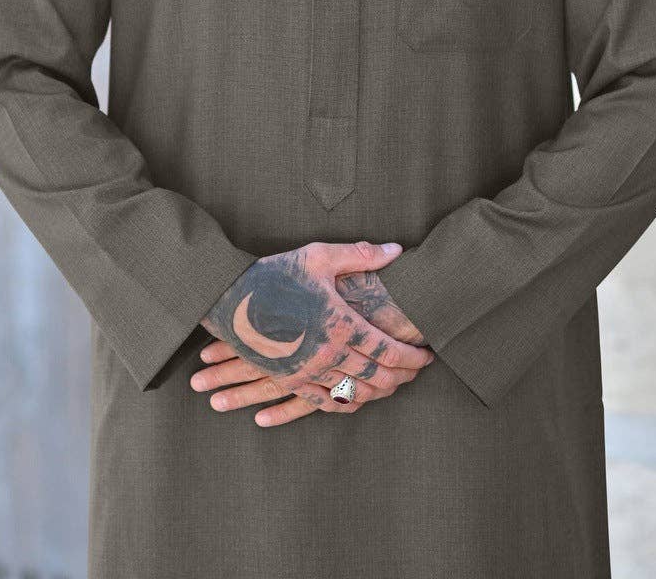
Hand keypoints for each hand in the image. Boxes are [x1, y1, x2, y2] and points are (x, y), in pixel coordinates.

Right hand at [192, 240, 433, 427]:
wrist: (228, 297)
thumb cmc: (275, 273)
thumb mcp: (319, 256)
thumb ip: (361, 255)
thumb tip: (396, 251)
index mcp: (340, 323)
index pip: (388, 349)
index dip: (413, 356)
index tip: (427, 353)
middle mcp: (328, 353)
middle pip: (378, 377)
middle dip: (404, 376)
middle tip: (418, 369)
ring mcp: (308, 371)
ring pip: (356, 394)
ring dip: (381, 392)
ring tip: (395, 383)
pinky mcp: (291, 380)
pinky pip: (326, 403)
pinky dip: (349, 404)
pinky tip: (358, 398)